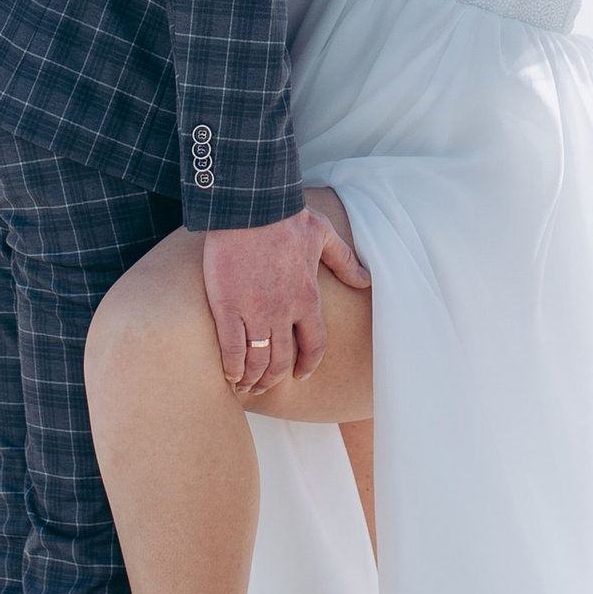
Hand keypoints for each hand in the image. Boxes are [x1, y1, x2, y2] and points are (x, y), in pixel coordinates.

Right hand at [200, 197, 369, 395]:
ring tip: (247, 386)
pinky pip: (231, 349)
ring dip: (253, 379)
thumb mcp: (323, 235)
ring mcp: (254, 312)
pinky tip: (230, 375)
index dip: (308, 363)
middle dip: (275, 378)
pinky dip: (231, 367)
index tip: (302, 373)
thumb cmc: (286, 218)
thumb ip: (345, 260)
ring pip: (258, 360)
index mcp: (308, 298)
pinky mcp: (227, 308)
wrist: (251, 207)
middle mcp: (283, 312)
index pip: (314, 344)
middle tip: (266, 385)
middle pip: (283, 360)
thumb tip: (365, 278)